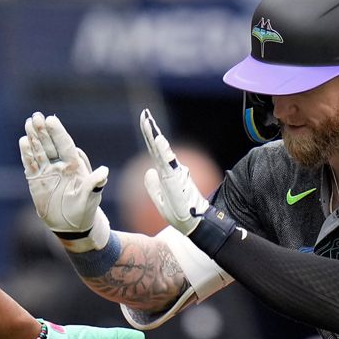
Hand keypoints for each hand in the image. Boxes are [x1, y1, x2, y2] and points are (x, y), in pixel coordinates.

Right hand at [20, 112, 110, 250]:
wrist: (71, 225)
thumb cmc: (84, 210)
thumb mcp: (90, 198)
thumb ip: (94, 184)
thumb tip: (104, 171)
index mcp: (74, 166)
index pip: (65, 144)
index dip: (58, 132)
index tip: (51, 120)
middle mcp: (60, 165)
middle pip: (50, 144)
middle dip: (43, 131)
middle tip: (36, 117)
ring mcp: (47, 171)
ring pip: (39, 151)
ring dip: (34, 138)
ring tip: (28, 122)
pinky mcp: (36, 180)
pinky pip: (30, 164)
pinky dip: (26, 154)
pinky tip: (23, 141)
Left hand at [140, 109, 210, 235]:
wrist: (193, 224)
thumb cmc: (179, 214)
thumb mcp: (160, 200)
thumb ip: (153, 186)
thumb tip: (148, 171)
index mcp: (165, 174)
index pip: (155, 151)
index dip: (149, 136)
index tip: (144, 121)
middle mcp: (170, 170)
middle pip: (157, 147)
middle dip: (151, 130)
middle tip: (144, 114)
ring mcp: (174, 173)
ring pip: (162, 152)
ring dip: (155, 137)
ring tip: (149, 122)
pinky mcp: (176, 180)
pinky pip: (168, 163)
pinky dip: (164, 151)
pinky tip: (159, 140)